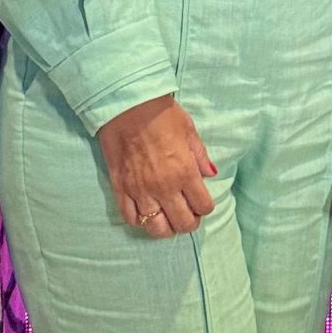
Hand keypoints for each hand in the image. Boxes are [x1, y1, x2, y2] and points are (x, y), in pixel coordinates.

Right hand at [96, 95, 216, 238]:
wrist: (127, 105)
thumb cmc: (161, 114)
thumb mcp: (189, 131)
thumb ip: (200, 156)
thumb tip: (211, 173)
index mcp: (185, 172)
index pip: (203, 207)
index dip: (205, 207)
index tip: (202, 202)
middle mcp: (164, 187)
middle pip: (182, 223)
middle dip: (189, 223)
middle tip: (188, 214)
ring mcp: (140, 190)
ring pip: (155, 228)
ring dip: (165, 227)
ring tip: (167, 218)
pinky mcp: (120, 188)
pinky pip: (130, 217)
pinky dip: (139, 220)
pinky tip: (146, 213)